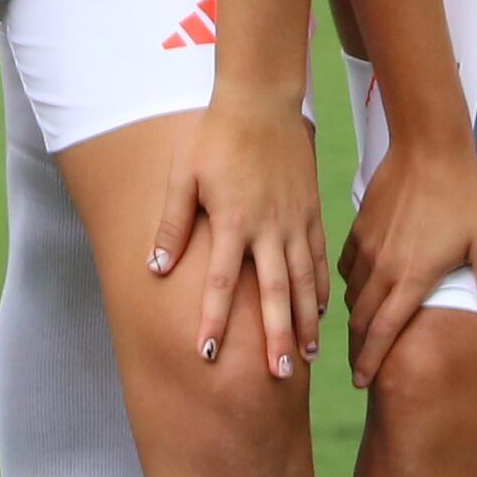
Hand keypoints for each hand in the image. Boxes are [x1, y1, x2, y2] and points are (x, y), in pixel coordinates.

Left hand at [149, 97, 326, 379]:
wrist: (261, 99)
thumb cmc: (215, 136)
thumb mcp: (184, 176)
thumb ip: (172, 224)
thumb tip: (155, 267)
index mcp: (234, 221)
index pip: (222, 282)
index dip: (214, 320)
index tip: (207, 355)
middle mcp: (269, 227)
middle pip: (274, 293)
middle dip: (276, 337)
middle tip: (279, 376)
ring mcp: (295, 221)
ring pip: (304, 281)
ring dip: (304, 321)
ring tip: (305, 358)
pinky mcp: (310, 210)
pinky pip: (318, 258)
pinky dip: (321, 288)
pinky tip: (321, 313)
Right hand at [338, 141, 476, 386]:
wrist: (429, 146)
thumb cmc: (464, 194)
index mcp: (412, 278)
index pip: (383, 333)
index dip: (370, 361)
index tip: (362, 382)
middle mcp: (383, 268)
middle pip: (361, 320)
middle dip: (359, 348)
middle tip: (362, 371)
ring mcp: (367, 247)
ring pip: (352, 295)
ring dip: (355, 318)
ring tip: (362, 334)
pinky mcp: (359, 228)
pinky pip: (347, 268)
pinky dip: (350, 286)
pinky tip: (360, 289)